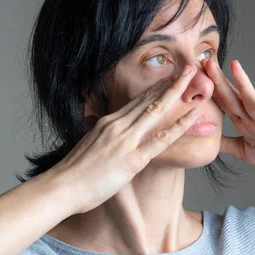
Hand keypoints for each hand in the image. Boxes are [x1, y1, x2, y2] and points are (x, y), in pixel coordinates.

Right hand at [51, 64, 199, 214]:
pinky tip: (194, 115)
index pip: (136, 101)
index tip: (169, 77)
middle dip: (170, 81)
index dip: (155, 88)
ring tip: (193, 76)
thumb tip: (110, 139)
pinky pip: (161, 139)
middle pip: (148, 98)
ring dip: (176, 91)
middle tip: (187, 67)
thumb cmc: (73, 174)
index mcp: (108, 123)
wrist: (61, 187)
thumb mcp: (89, 147)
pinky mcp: (132, 158)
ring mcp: (126, 140)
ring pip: (156, 109)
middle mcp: (118, 125)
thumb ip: (103, 139)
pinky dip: (179, 125)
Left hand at [200, 58, 254, 175]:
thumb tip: (204, 139)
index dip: (208, 90)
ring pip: (254, 102)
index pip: (223, 102)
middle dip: (219, 80)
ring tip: (234, 66)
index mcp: (244, 121)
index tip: (194, 74)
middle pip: (234, 97)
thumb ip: (226, 143)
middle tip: (206, 61)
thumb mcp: (245, 150)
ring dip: (244, 84)